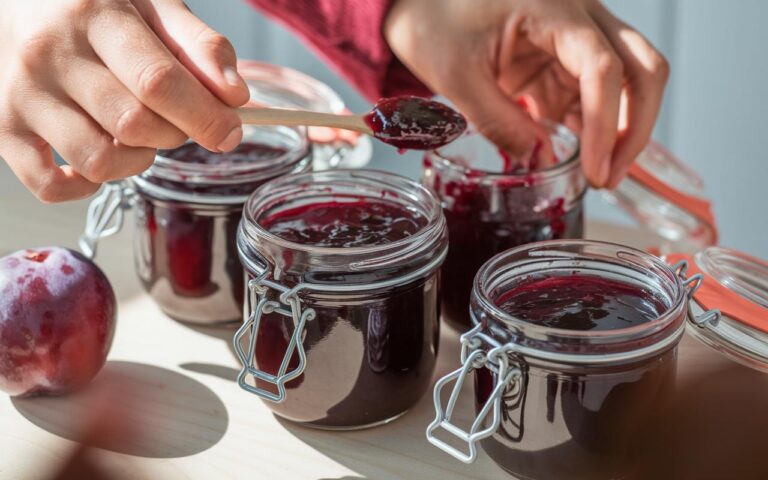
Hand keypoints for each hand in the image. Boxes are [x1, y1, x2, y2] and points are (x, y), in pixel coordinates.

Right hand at [0, 0, 249, 201]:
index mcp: (93, 13)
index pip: (157, 81)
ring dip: (137, 161)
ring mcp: (20, 94)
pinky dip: (86, 186)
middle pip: (133, 124)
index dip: (205, 116)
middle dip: (175, 133)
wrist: (23, 0)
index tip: (231, 131)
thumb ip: (201, 47)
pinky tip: (103, 160)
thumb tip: (235, 97)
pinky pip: (49, 185)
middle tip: (176, 119)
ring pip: (98, 160)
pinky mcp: (3, 128)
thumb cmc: (99, 7)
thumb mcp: (156, 6)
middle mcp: (48, 53)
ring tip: (140, 134)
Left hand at [385, 0, 668, 186]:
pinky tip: (580, 158)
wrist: (420, 0)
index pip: (603, 68)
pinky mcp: (562, 57)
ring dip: (618, 131)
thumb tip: (539, 161)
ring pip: (626, 83)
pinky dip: (592, 126)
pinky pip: (593, 93)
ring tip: (597, 177)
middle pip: (641, 68)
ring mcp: (575, 37)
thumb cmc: (432, 20)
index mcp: (554, 7)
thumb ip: (499, 121)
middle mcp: (579, 16)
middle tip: (610, 176)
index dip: (606, 125)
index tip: (596, 170)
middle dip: (634, 127)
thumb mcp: (456, 76)